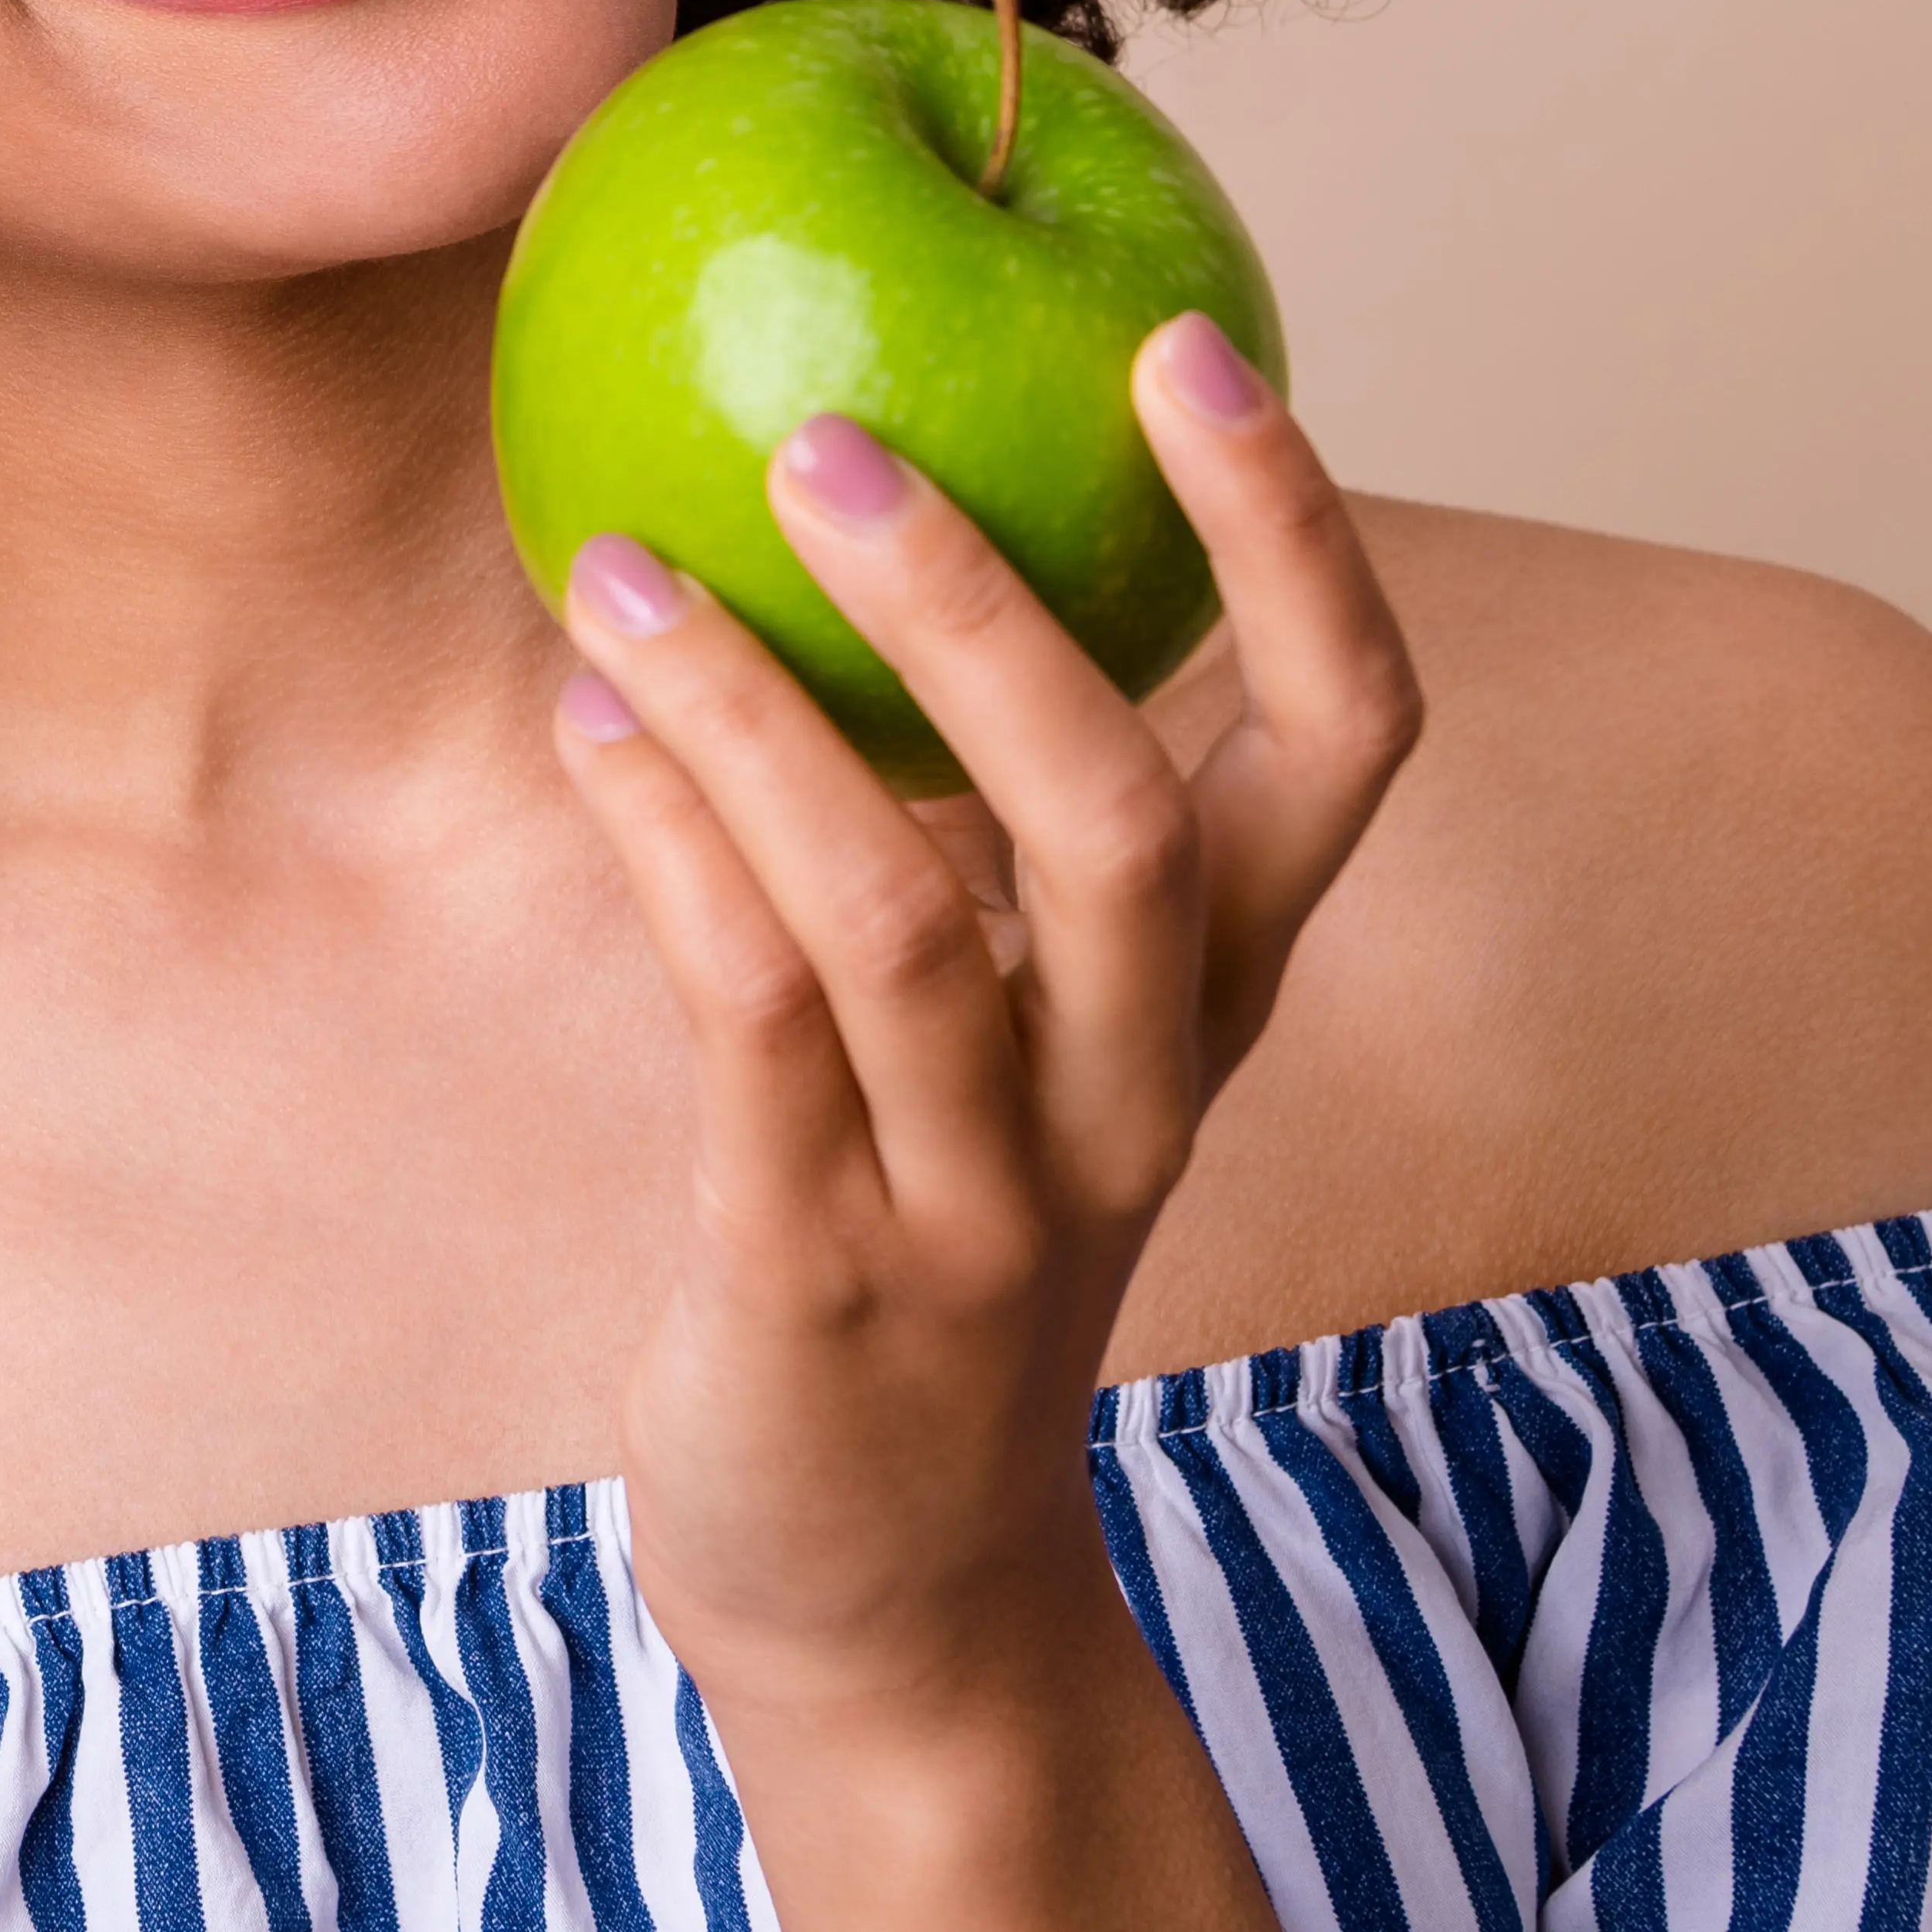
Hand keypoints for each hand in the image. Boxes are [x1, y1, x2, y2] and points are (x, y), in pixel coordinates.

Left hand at [544, 309, 1420, 1753]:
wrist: (887, 1586)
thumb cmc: (942, 1214)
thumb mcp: (1022, 1011)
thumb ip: (986, 796)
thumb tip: (891, 471)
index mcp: (1214, 995)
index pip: (1343, 742)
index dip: (1294, 543)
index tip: (1193, 345)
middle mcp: (1134, 1088)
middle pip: (1122, 815)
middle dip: (980, 612)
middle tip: (823, 437)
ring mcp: (985, 1197)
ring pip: (900, 912)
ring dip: (752, 714)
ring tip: (619, 565)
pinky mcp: (821, 1275)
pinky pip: (751, 1025)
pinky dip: (665, 847)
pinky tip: (588, 725)